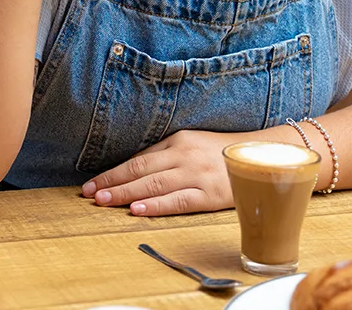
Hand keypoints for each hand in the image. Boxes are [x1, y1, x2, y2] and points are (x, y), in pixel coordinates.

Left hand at [81, 129, 251, 216]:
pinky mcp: (210, 194)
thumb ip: (166, 156)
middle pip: (140, 171)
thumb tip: (131, 171)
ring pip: (154, 185)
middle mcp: (184, 156)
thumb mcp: (192, 145)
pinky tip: (137, 209)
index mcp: (178, 141)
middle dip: (111, 183)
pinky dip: (156, 205)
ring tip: (103, 201)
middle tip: (89, 194)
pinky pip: (178, 201)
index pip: (138, 159)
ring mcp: (197, 174)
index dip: (112, 173)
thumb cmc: (221, 153)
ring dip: (125, 193)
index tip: (91, 184)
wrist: (262, 156)